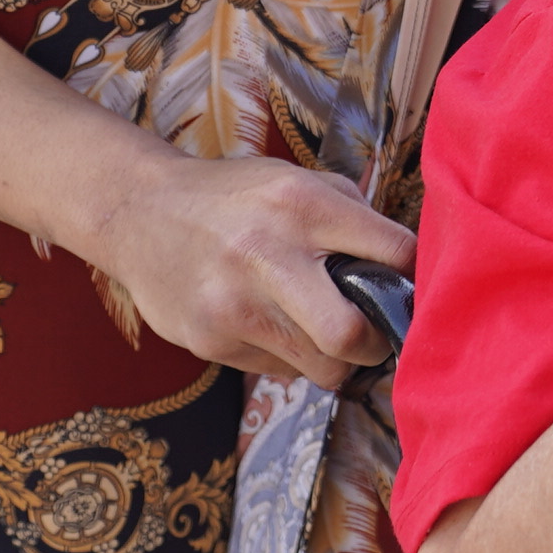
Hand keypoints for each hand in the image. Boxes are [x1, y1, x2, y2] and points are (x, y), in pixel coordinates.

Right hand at [81, 148, 409, 388]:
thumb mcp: (294, 181)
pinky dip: (287, 358)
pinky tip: (270, 325)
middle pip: (351, 336)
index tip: (410, 290)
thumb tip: (409, 265)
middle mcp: (267, 254)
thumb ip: (351, 216)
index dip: (413, 279)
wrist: (139, 214)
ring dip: (332, 358)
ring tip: (319, 330)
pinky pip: (277, 372)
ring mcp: (234, 304)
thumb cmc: (234, 198)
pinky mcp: (210, 341)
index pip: (393, 253)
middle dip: (375, 344)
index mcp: (302, 205)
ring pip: (319, 368)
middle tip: (372, 335)